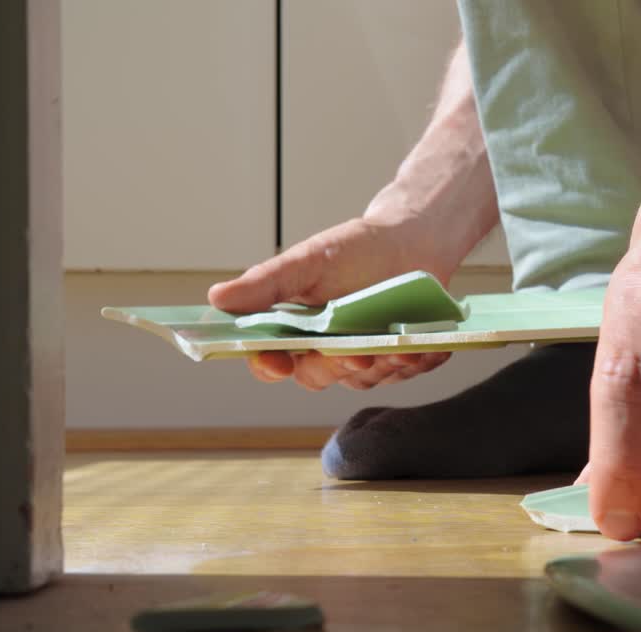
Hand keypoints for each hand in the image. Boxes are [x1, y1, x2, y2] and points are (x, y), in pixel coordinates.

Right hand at [208, 215, 452, 390]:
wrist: (411, 241)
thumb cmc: (355, 249)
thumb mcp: (307, 261)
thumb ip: (266, 284)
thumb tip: (217, 298)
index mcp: (295, 329)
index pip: (270, 361)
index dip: (269, 366)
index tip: (278, 362)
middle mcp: (325, 350)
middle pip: (317, 377)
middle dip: (336, 366)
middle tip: (354, 352)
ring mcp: (362, 358)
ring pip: (362, 380)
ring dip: (380, 364)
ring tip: (399, 345)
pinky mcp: (397, 360)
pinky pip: (403, 374)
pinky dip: (414, 362)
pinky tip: (423, 347)